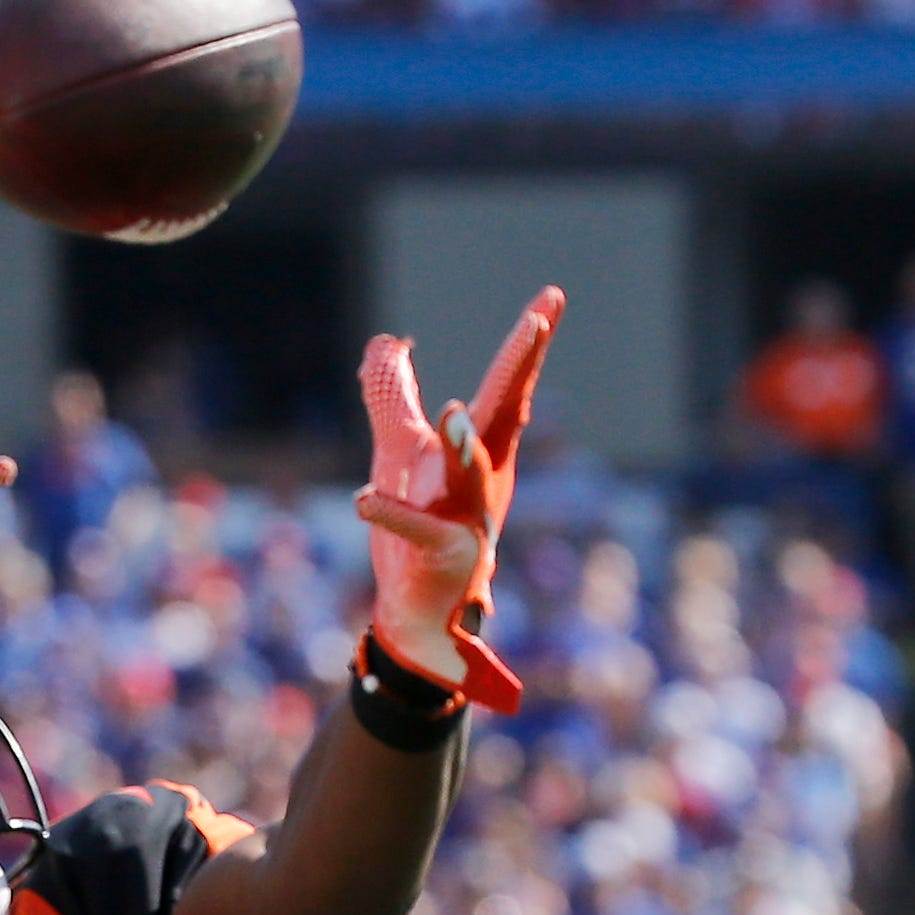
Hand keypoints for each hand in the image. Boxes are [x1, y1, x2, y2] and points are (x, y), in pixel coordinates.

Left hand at [352, 285, 563, 711]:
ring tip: (451, 413)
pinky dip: (389, 514)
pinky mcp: (440, 561)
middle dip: (520, 369)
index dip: (528, 342)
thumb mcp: (400, 453)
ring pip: (469, 480)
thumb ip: (392, 396)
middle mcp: (484, 482)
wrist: (418, 619)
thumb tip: (388, 341)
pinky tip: (362, 499)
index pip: (507, 388)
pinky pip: (414, 532)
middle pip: (503, 416)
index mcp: (482, 453)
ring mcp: (468, 523)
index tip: (553, 295)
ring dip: (463, 449)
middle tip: (539, 321)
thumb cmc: (419, 534)